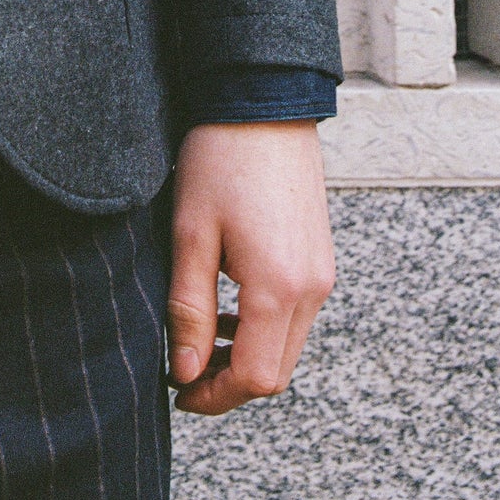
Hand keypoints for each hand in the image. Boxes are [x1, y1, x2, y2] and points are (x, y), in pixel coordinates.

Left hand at [166, 119, 333, 414]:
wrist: (263, 102)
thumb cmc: (220, 160)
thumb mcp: (191, 235)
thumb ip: (190, 310)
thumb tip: (185, 373)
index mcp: (278, 289)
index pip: (255, 379)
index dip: (214, 397)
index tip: (178, 392)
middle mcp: (311, 290)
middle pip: (276, 372)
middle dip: (230, 383)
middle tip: (184, 371)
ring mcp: (321, 274)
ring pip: (287, 346)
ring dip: (246, 355)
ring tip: (200, 337)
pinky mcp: (320, 258)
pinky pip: (295, 315)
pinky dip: (263, 327)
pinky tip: (228, 305)